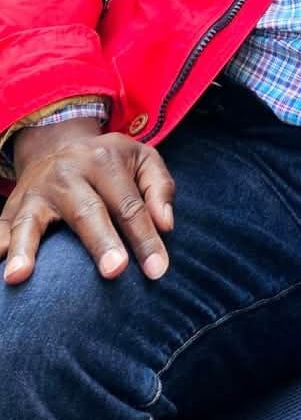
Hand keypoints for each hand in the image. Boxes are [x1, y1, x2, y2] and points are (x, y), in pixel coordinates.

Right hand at [1, 122, 174, 285]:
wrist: (58, 142)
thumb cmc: (110, 163)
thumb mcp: (143, 159)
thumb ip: (160, 187)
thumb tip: (166, 225)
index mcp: (104, 161)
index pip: (130, 205)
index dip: (146, 238)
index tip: (158, 271)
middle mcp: (67, 173)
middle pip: (87, 211)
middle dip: (101, 242)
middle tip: (115, 271)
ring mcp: (35, 191)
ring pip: (30, 220)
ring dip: (25, 248)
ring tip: (20, 276)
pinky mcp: (12, 206)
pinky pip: (0, 227)